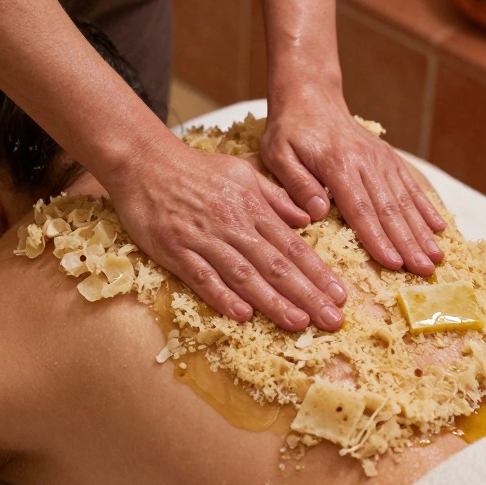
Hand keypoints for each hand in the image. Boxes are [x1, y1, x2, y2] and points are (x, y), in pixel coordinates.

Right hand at [107, 142, 348, 331]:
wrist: (145, 162)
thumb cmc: (198, 170)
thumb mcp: (245, 173)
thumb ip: (278, 198)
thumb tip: (309, 218)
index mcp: (254, 208)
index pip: (293, 246)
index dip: (318, 273)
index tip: (339, 295)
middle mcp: (234, 225)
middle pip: (276, 265)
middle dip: (307, 294)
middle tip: (332, 320)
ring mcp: (204, 239)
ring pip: (244, 275)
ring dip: (273, 301)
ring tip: (299, 323)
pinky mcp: (175, 250)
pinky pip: (201, 276)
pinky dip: (221, 296)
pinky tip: (242, 315)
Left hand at [259, 91, 445, 274]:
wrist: (312, 98)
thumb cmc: (290, 132)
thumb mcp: (277, 154)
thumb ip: (295, 183)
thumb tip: (318, 212)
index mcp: (338, 164)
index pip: (361, 209)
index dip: (378, 238)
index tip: (393, 263)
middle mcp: (366, 162)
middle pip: (390, 209)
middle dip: (409, 243)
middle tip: (424, 271)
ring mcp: (382, 159)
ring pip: (405, 201)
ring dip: (422, 232)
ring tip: (436, 258)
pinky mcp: (390, 159)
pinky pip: (410, 186)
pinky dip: (426, 208)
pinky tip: (439, 228)